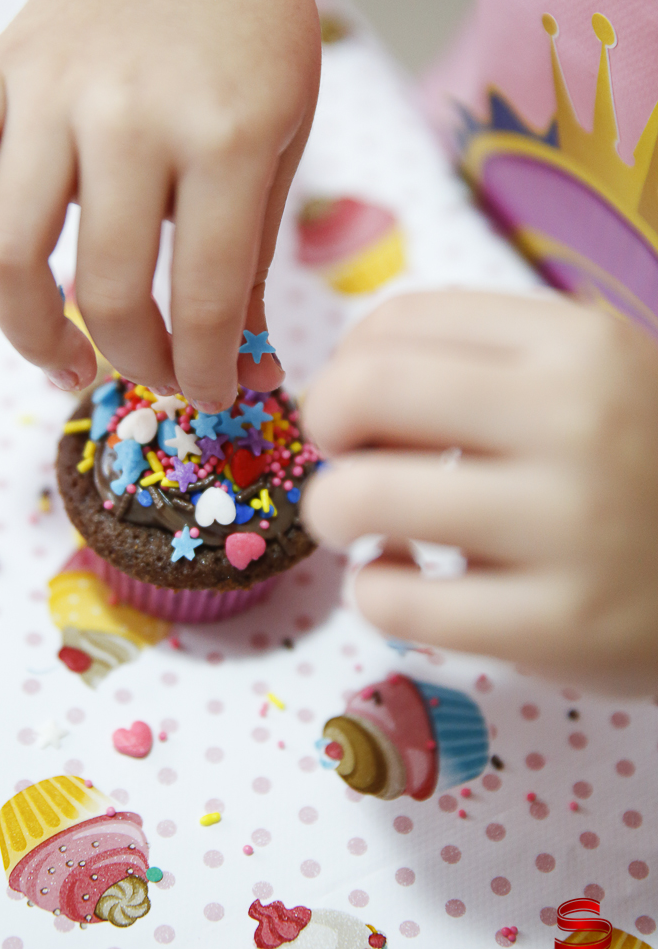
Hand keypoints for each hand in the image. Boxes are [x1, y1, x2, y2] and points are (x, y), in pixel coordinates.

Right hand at [0, 0, 320, 408]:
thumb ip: (251, 254)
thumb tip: (244, 364)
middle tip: (153, 375)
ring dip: (31, 330)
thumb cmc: (251, 33)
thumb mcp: (280, 139)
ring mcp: (51, 91)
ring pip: (6, 252)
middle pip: (107, 291)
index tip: (213, 395)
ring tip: (68, 357)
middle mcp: (129, 117)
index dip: (209, 370)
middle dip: (136, 362)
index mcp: (223, 136)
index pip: (208, 296)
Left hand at [302, 291, 657, 693]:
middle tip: (347, 457)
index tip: (363, 403)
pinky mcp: (563, 627)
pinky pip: (395, 605)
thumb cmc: (645, 464)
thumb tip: (341, 381)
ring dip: (335, 513)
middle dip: (323, 424)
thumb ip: (484, 363)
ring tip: (368, 527)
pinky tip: (405, 584)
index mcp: (579, 343)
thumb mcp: (593, 379)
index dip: (349, 362)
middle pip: (363, 391)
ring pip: (361, 498)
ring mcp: (573, 526)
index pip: (397, 321)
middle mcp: (577, 419)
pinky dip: (373, 593)